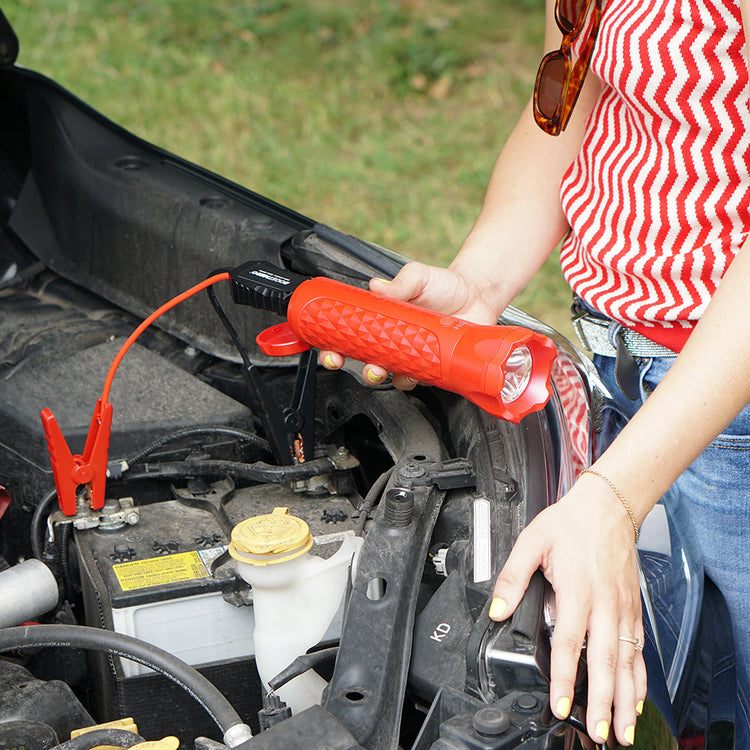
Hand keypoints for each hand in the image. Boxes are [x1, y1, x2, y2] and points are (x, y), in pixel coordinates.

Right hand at [319, 261, 500, 387]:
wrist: (478, 295)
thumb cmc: (445, 285)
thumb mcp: (418, 276)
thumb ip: (400, 282)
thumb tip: (376, 287)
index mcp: (381, 320)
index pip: (351, 337)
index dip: (335, 347)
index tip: (329, 350)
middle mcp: (392, 341)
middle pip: (364, 362)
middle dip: (355, 367)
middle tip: (355, 364)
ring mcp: (411, 356)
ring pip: (389, 375)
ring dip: (381, 375)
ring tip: (382, 368)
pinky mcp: (431, 367)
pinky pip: (416, 380)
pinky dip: (412, 378)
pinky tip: (415, 369)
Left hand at [489, 473, 646, 746]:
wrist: (607, 507)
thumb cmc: (571, 523)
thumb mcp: (532, 541)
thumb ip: (513, 576)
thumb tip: (497, 608)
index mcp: (577, 589)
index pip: (568, 640)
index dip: (563, 674)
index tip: (560, 702)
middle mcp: (603, 603)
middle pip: (603, 660)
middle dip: (601, 700)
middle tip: (597, 732)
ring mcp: (622, 608)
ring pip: (626, 661)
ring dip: (624, 699)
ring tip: (620, 730)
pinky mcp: (632, 608)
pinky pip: (638, 650)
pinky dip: (638, 679)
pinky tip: (635, 700)